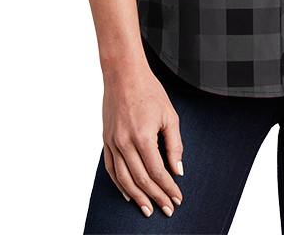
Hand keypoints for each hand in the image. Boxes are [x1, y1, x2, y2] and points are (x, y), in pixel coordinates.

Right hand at [102, 63, 184, 217]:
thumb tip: (178, 170)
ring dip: (136, 197)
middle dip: (156, 197)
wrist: (123, 74)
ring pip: (124, 179)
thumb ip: (174, 144)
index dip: (168, 188)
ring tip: (147, 209)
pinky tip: (127, 194)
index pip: (157, 172)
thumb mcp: (169, 115)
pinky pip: (111, 168)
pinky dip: (119, 184)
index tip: (177, 198)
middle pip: (141, 180)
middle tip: (167, 209)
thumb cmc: (149, 91)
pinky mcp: (106, 140)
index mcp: (143, 137)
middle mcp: (125, 143)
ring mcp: (113, 142)